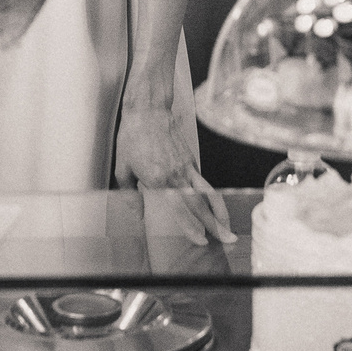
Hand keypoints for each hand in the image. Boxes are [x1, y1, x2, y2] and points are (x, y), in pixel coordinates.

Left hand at [114, 99, 233, 244]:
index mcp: (158, 179)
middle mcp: (177, 174)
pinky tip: (212, 208)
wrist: (147, 110)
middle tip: (229, 239)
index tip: (202, 240)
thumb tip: (137, 215)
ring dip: (220, 211)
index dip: (192, 227)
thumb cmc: (132, 137)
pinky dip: (210, 197)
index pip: (180, 210)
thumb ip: (130, 196)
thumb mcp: (122, 168)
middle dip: (216, 225)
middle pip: (202, 205)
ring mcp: (187, 166)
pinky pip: (203, 182)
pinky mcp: (191, 159)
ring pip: (209, 193)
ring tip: (228, 226)